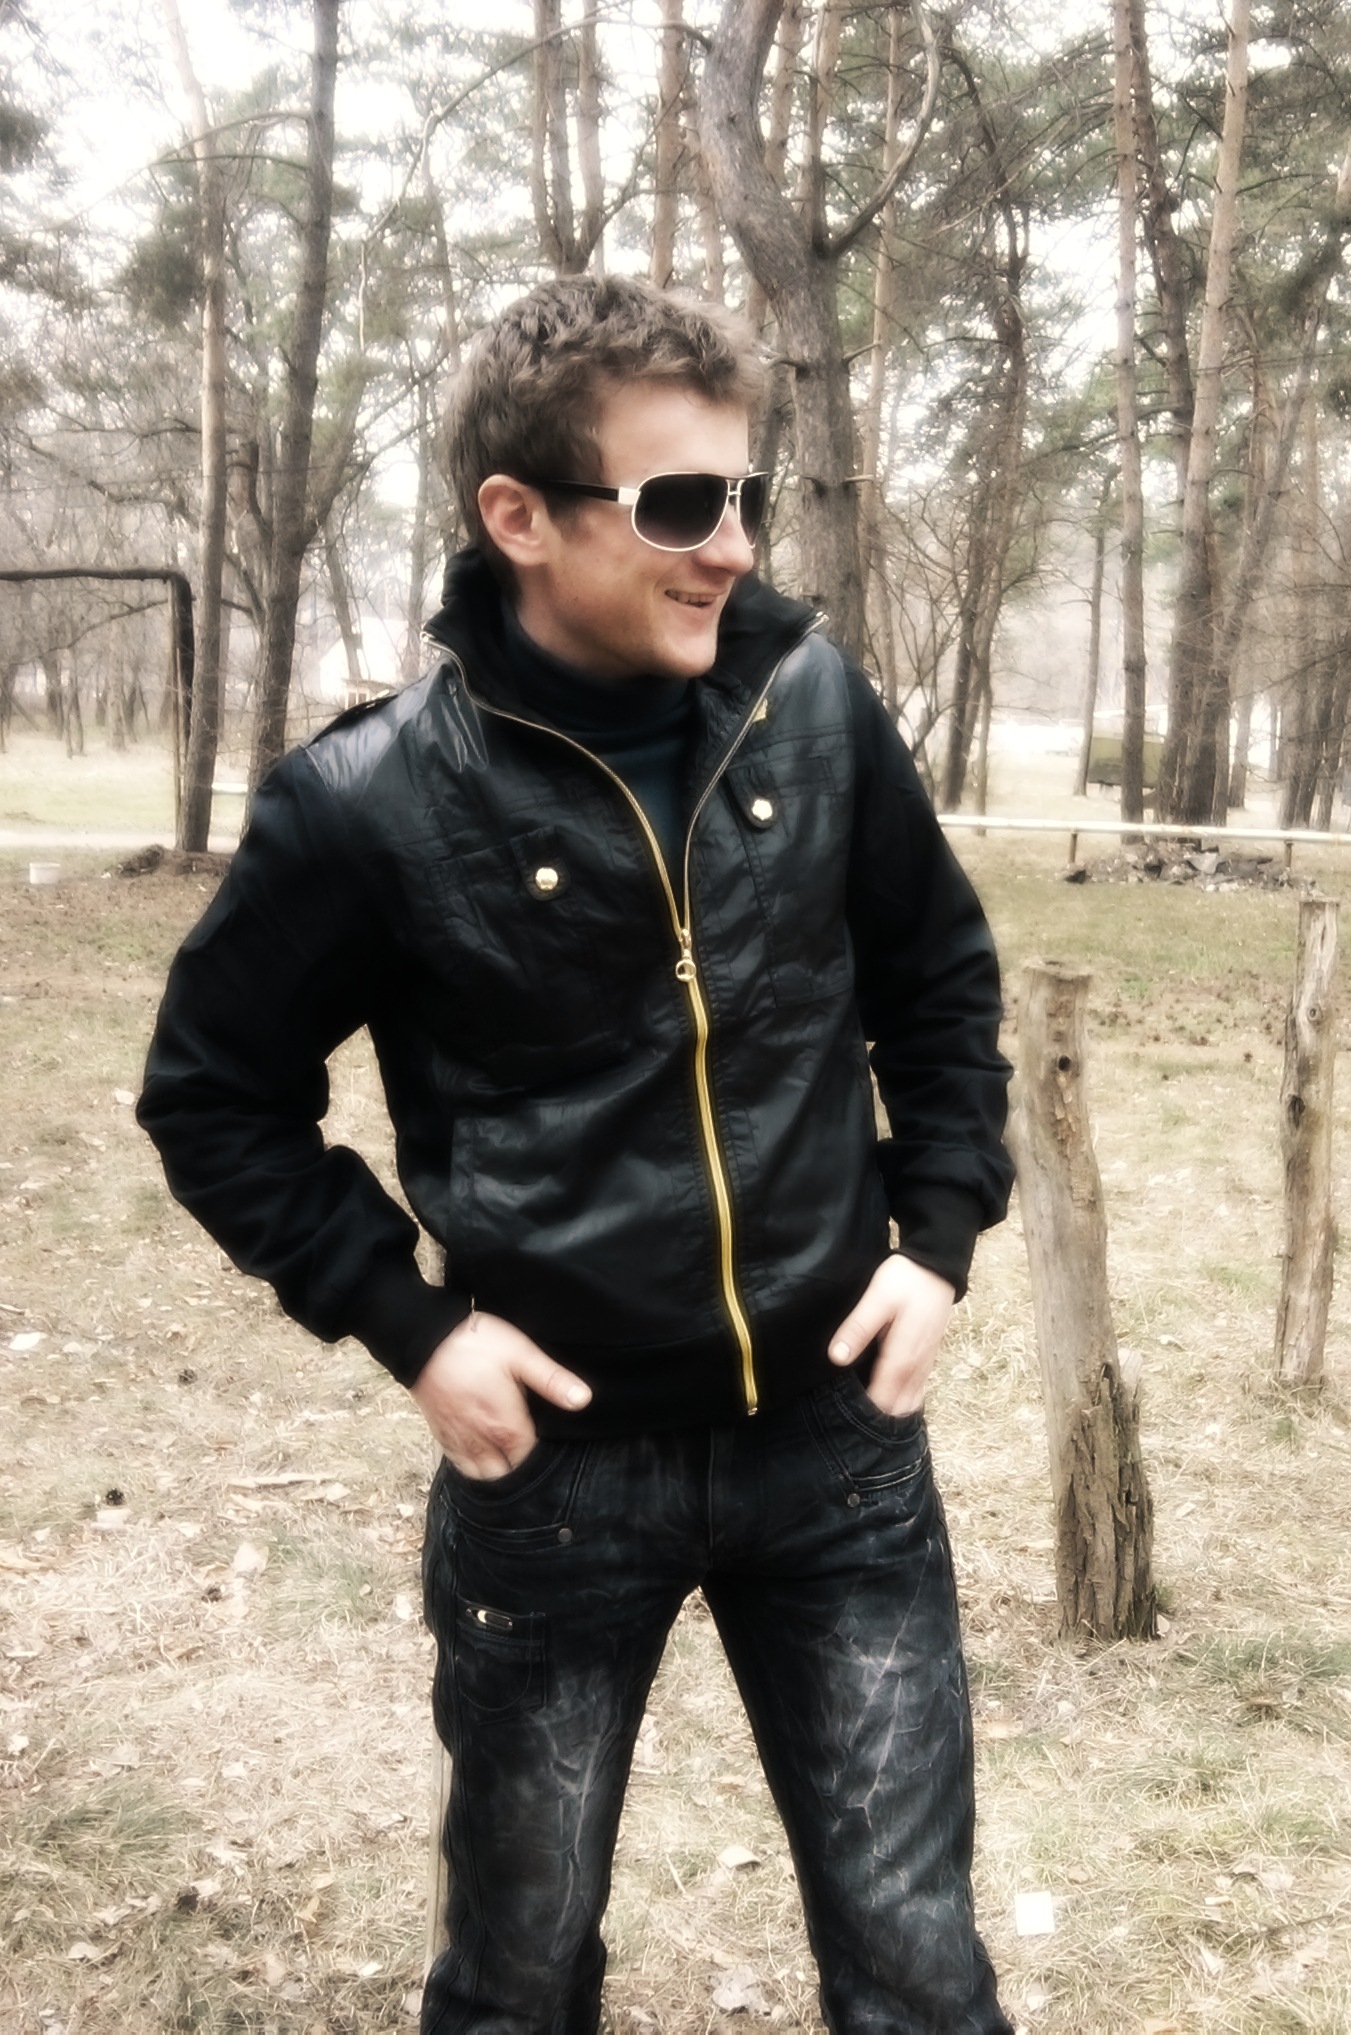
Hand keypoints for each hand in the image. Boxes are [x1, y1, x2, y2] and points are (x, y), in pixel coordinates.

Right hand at [409, 1311, 590, 1478]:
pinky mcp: (440, 1431)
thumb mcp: (521, 1354)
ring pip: (481, 1473)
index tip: (545, 1437)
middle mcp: (480, 1438)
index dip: (539, 1451)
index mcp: (504, 1424)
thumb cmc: (475, 1343)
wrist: (424, 1337)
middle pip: (505, 1473)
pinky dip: (471, 1464)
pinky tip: (480, 1450)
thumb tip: (583, 1400)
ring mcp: (457, 1437)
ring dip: (496, 1468)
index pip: (528, 1456)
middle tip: (526, 1446)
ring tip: (506, 1452)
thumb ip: (552, 1380)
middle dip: (518, 1465)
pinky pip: (458, 1463)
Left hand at [827, 1256, 955, 1416]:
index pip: (884, 1396)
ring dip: (893, 1411)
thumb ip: (858, 1328)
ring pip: (911, 1397)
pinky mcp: (929, 1353)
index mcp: (903, 1353)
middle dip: (880, 1418)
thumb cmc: (906, 1278)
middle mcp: (918, 1362)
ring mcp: (927, 1359)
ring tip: (870, 1424)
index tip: (847, 1425)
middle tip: (854, 1429)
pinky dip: (906, 1399)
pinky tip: (893, 1405)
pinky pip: (918, 1386)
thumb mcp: (876, 1298)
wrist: (939, 1263)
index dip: (868, 1413)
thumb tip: (836, 1359)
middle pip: (900, 1403)